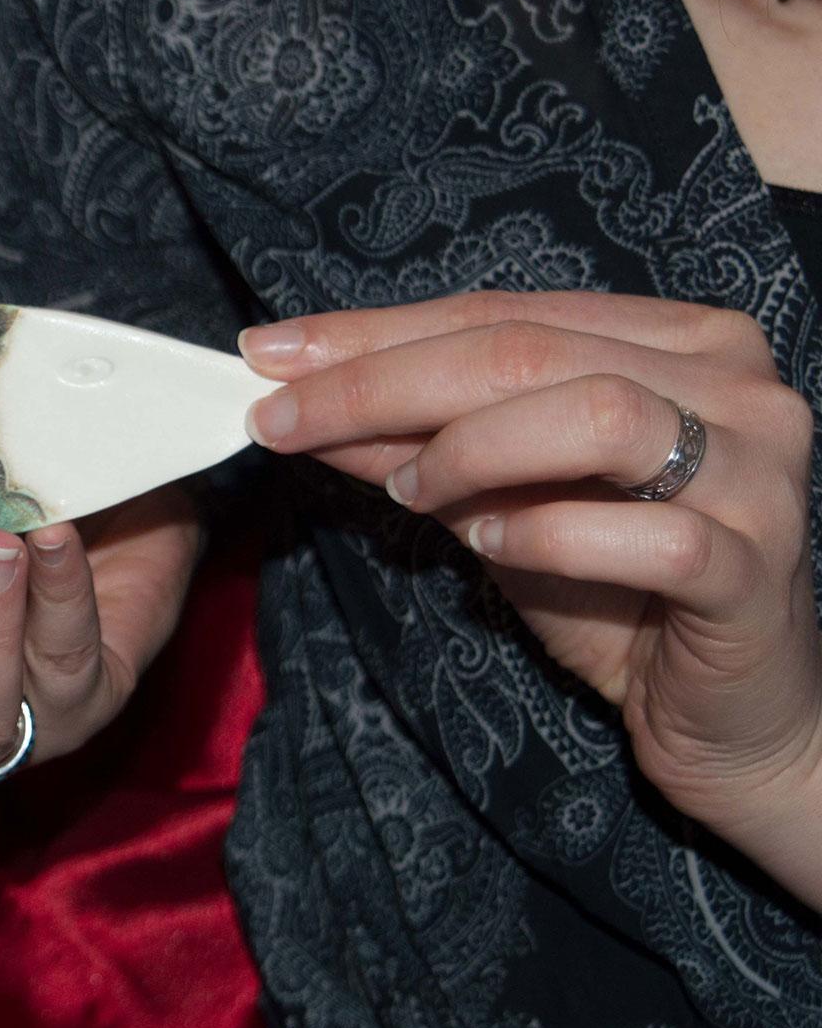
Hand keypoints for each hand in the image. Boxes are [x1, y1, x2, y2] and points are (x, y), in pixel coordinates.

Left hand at [238, 289, 821, 904]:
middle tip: (281, 416)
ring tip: (407, 490)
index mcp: (678, 342)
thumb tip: (299, 400)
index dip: (374, 332)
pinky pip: (651, 535)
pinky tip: (487, 545)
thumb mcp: (496, 503)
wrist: (727, 714)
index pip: (501, 313)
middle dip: (383, 382)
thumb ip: (413, 446)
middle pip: (530, 352)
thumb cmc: (616, 592)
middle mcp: (736, 388)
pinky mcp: (757, 570)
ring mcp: (759, 475)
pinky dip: (550, 535)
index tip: (268, 352)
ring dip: (471, 449)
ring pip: (597, 415)